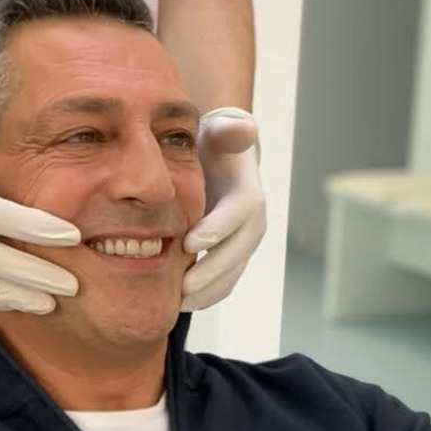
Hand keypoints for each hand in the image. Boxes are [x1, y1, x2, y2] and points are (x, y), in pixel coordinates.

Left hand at [181, 108, 266, 310]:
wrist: (220, 163)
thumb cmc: (213, 146)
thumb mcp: (220, 131)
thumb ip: (231, 130)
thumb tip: (247, 128)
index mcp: (248, 194)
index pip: (238, 214)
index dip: (217, 229)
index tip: (190, 242)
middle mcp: (252, 224)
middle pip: (237, 253)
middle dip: (210, 272)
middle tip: (181, 286)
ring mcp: (242, 245)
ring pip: (231, 275)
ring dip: (207, 291)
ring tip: (177, 301)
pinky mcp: (231, 259)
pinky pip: (223, 283)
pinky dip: (205, 296)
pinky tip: (180, 303)